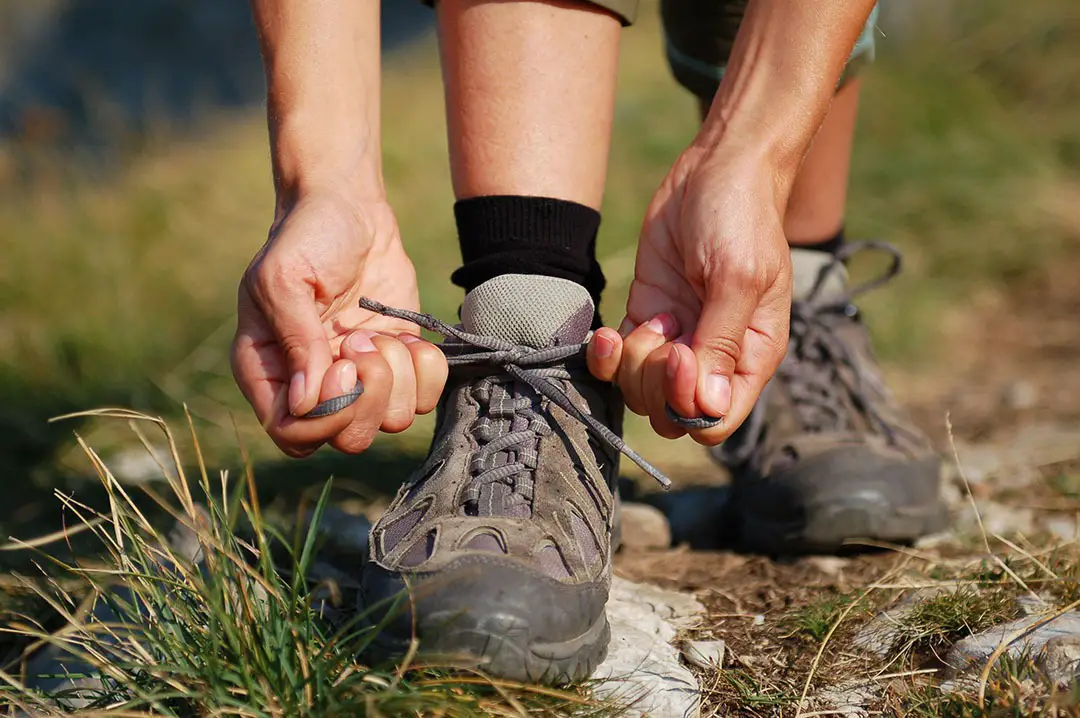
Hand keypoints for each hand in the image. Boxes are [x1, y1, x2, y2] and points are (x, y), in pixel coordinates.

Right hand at [231, 191, 447, 456]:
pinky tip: (409, 338)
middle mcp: (314, 386)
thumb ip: (296, 340)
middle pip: (347, 439)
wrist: (350, 209)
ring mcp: (361, 379)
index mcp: (268, 372)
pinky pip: (424, 399)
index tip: (341, 364)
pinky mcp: (400, 365)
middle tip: (363, 342)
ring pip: (390, 423)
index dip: (326, 415)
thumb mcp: (285, 278)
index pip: (293, 435)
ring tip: (379, 334)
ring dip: (398, 379)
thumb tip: (306, 402)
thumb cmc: (306, 238)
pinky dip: (426, 373)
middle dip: (369, 395)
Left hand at [587, 145, 791, 444]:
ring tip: (654, 317)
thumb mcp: (736, 277)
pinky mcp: (646, 318)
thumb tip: (708, 407)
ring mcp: (677, 340)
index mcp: (751, 357)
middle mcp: (714, 358)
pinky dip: (606, 356)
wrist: (716, 170)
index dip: (687, 404)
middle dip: (654, 382)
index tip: (681, 356)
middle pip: (671, 414)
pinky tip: (609, 332)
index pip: (715, 422)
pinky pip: (617, 362)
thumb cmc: (740, 218)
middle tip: (664, 330)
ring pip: (640, 392)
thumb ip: (721, 342)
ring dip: (633, 362)